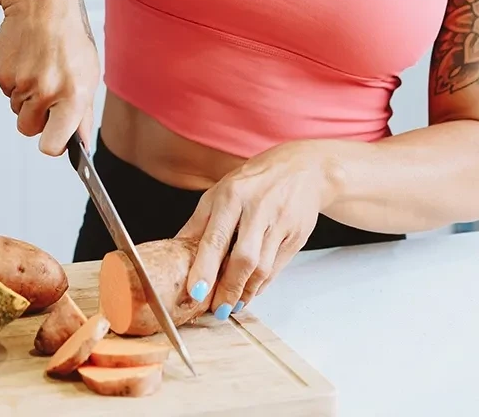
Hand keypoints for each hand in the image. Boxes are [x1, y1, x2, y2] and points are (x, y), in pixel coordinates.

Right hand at [0, 0, 98, 156]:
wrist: (42, 2)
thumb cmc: (69, 37)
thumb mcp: (88, 73)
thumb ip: (83, 111)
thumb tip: (80, 141)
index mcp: (73, 95)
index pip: (53, 145)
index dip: (50, 144)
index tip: (53, 138)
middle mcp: (47, 91)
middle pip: (28, 128)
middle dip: (34, 116)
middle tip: (46, 91)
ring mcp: (23, 82)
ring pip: (16, 108)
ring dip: (24, 95)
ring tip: (38, 67)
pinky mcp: (3, 71)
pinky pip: (5, 90)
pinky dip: (13, 79)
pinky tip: (26, 59)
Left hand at [176, 141, 335, 317]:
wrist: (302, 169)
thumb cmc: (255, 181)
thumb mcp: (220, 191)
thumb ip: (199, 222)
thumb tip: (176, 252)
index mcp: (232, 195)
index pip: (215, 238)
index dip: (204, 269)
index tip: (195, 292)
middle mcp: (258, 208)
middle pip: (243, 258)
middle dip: (228, 288)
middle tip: (216, 309)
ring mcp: (280, 223)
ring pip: (262, 268)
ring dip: (245, 292)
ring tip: (231, 304)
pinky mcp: (297, 236)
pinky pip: (276, 269)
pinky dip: (261, 285)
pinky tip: (249, 291)